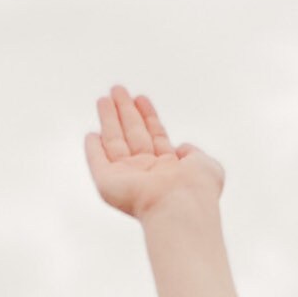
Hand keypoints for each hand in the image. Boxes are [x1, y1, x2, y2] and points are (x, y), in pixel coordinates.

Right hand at [85, 85, 223, 222]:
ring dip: (109, 120)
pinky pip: (97, 163)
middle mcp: (147, 173)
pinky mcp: (109, 184)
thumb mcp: (207, 166)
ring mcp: (127, 178)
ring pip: (115, 143)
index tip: (141, 98)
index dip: (148, 116)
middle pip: (133, 134)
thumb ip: (195, 154)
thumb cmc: (198, 190)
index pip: (155, 136)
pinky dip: (93, 150)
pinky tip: (91, 136)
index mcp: (168, 168)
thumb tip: (182, 149)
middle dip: (126, 111)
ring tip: (104, 98)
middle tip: (118, 89)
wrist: (182, 207)